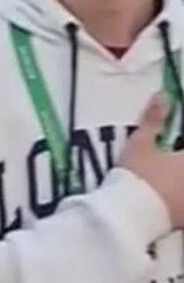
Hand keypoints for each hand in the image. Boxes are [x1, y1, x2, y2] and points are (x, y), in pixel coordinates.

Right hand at [120, 95, 183, 227]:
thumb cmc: (138, 175)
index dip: (181, 147)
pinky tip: (174, 200)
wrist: (130, 214)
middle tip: (176, 164)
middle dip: (182, 165)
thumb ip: (153, 120)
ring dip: (181, 179)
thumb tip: (163, 95)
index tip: (176, 147)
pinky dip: (180, 202)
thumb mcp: (140, 144)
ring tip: (174, 179)